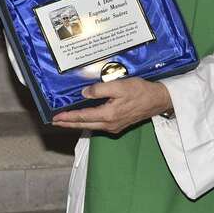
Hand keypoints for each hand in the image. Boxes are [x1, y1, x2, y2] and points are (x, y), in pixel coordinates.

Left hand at [52, 77, 172, 134]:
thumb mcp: (119, 86)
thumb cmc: (140, 91)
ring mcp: (114, 126)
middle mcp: (109, 124)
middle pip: (84, 125)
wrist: (158, 100)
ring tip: (66, 120)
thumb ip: (100, 90)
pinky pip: (98, 125)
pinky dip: (88, 122)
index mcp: (108, 115)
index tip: (56, 117)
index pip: (83, 116)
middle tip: (55, 122)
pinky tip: (84, 118)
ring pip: (91, 126)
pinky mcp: (119, 125)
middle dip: (69, 123)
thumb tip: (84, 93)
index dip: (68, 117)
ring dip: (77, 123)